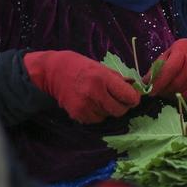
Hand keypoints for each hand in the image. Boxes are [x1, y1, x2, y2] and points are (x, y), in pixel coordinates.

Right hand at [24, 50, 139, 123]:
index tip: (132, 97)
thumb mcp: (100, 67)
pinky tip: (89, 102)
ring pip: (108, 116)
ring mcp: (85, 106)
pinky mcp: (78, 114)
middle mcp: (95, 93)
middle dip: (122, 106)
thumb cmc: (79, 66)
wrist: (52, 71)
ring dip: (107, 110)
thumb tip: (134, 89)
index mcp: (102, 78)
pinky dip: (96, 113)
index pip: (128, 96)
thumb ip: (117, 79)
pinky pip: (96, 120)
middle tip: (117, 99)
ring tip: (98, 97)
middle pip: (120, 110)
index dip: (133, 98)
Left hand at [146, 39, 186, 99]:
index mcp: (184, 48)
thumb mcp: (167, 55)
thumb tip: (145, 83)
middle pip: (178, 81)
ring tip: (165, 92)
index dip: (160, 82)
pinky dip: (181, 97)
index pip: (171, 68)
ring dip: (171, 94)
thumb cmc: (180, 54)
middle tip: (156, 92)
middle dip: (164, 90)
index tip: (150, 91)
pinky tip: (176, 93)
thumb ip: (157, 67)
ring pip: (184, 90)